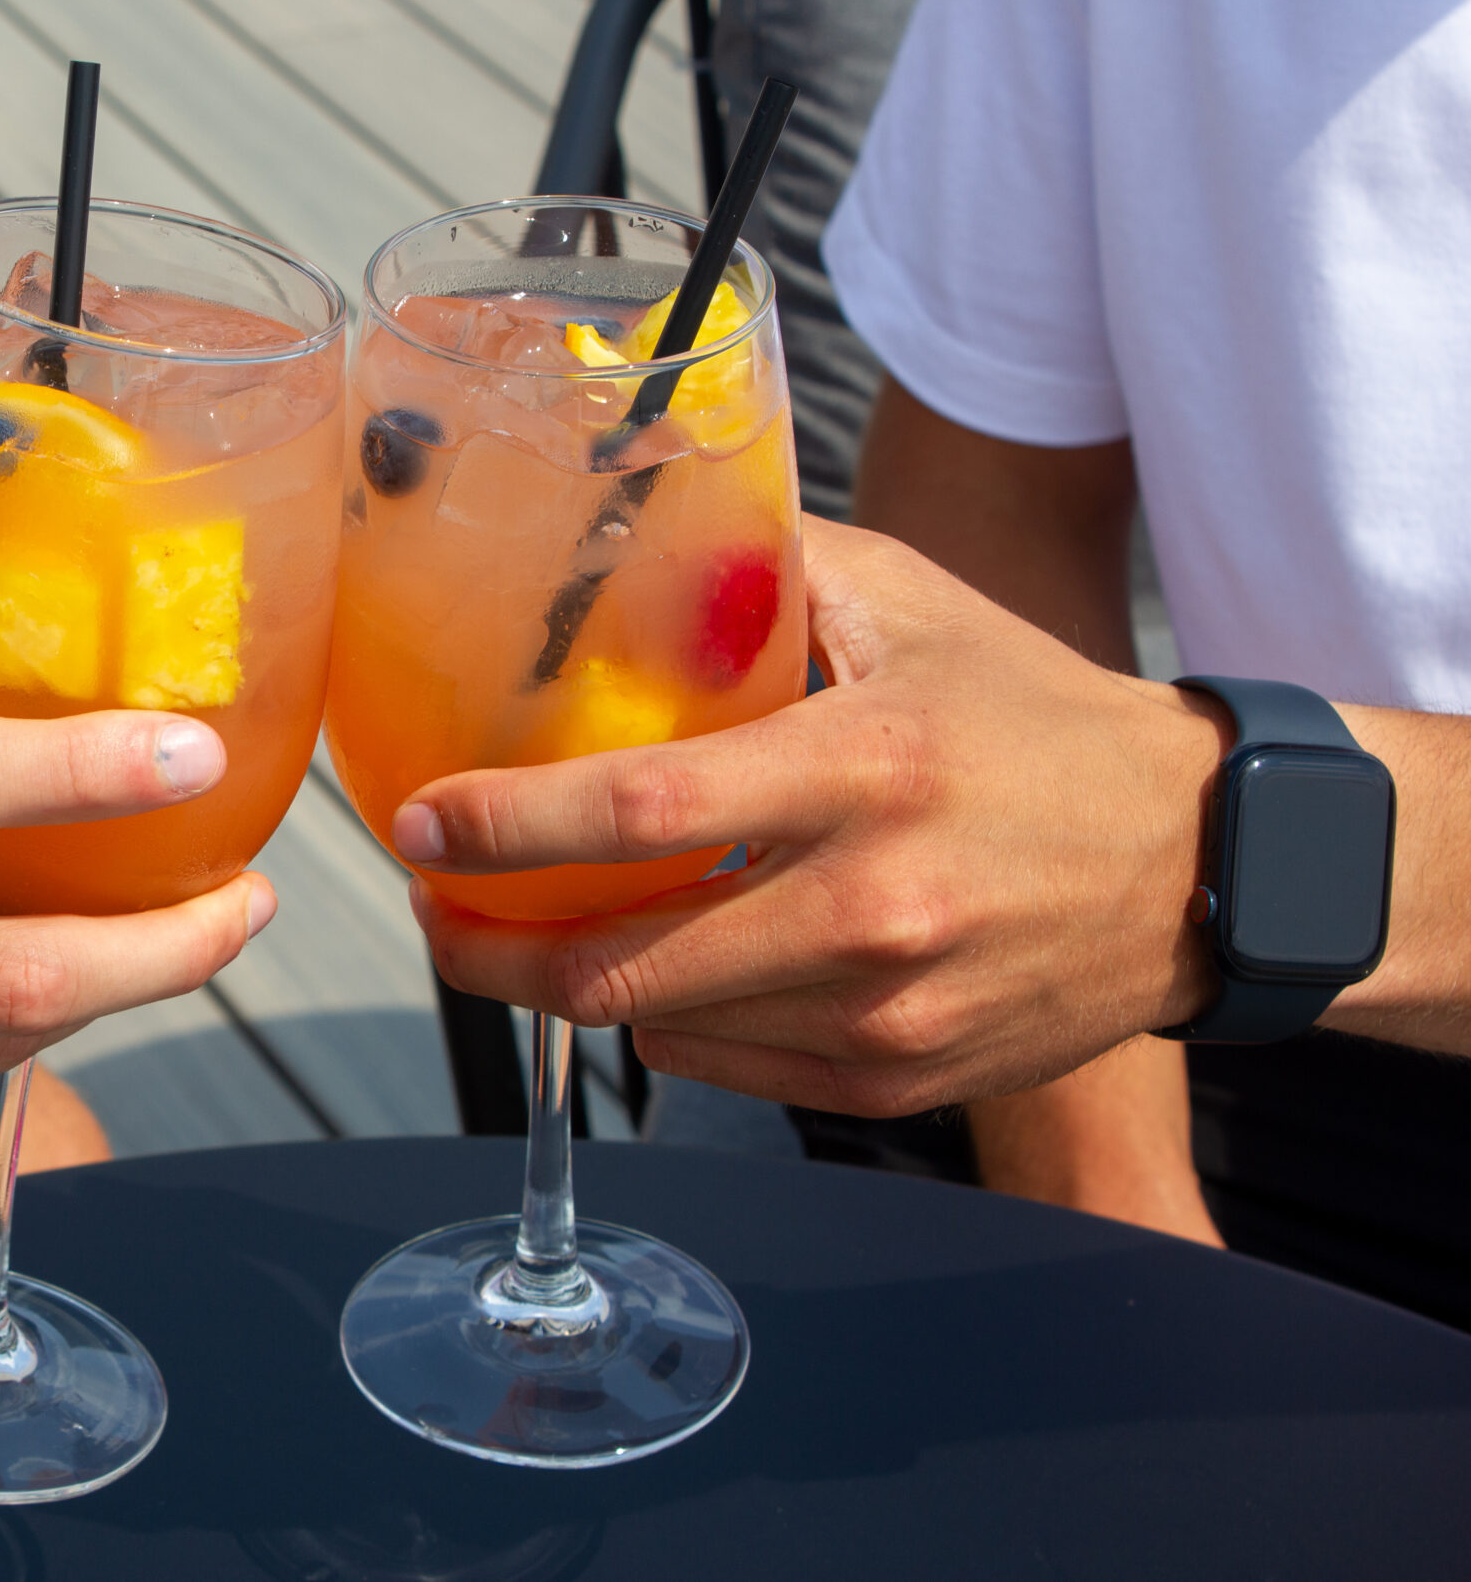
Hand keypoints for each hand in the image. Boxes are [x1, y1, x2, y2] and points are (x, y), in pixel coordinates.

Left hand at [394, 517, 1228, 1116]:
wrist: (1201, 865)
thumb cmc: (1036, 719)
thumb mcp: (913, 608)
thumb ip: (767, 569)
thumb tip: (618, 533)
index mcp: (863, 768)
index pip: (638, 810)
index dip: (501, 827)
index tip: (416, 822)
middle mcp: (872, 908)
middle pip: (614, 964)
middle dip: (488, 948)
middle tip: (435, 904)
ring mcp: (885, 1013)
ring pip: (657, 1023)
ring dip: (565, 984)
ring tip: (524, 927)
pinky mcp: (899, 1084)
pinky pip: (724, 1066)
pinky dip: (666, 1018)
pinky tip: (658, 964)